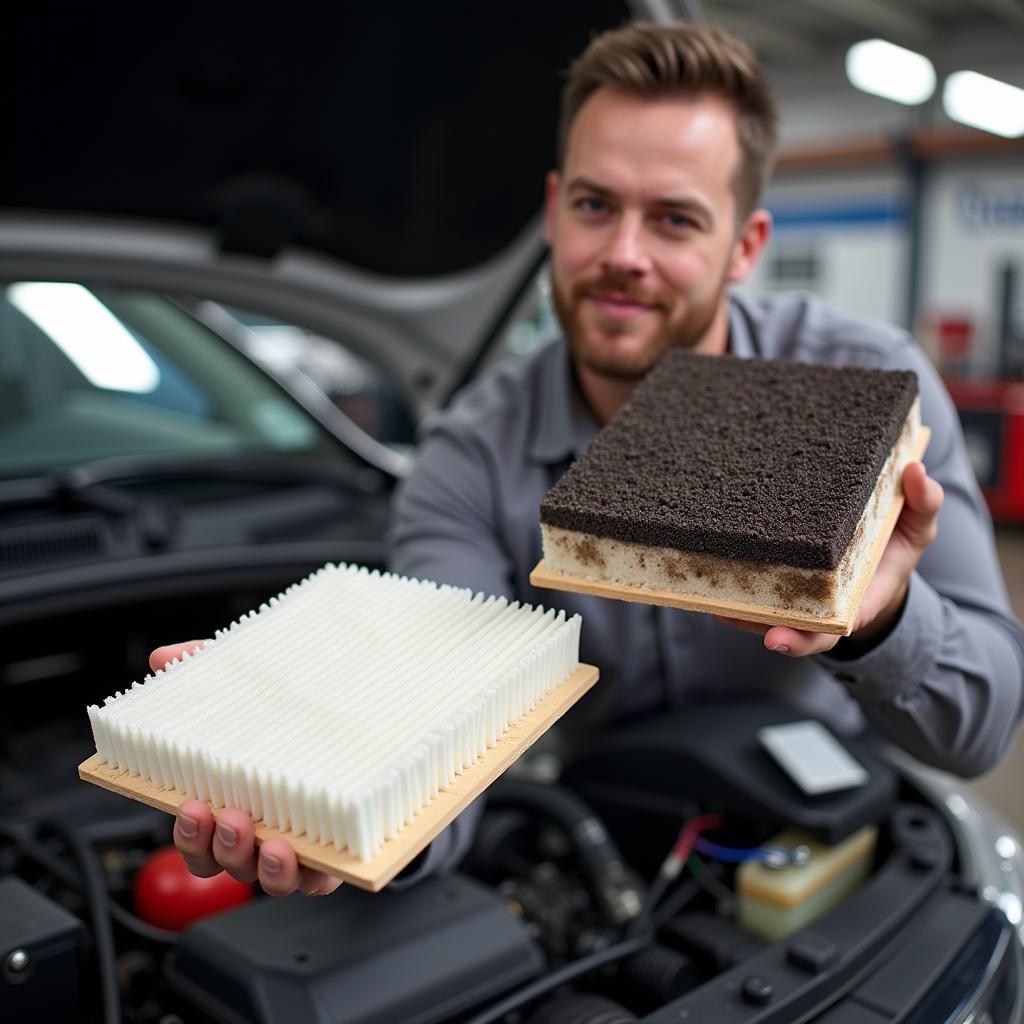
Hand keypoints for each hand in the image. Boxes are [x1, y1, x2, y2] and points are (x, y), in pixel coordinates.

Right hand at [149, 642, 343, 897]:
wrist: (371, 712)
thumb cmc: (297, 710)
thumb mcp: (252, 682)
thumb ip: (207, 667)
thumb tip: (166, 659)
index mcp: (231, 798)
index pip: (196, 834)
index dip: (188, 832)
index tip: (190, 807)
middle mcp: (260, 831)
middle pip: (224, 863)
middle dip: (220, 848)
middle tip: (229, 818)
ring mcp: (298, 847)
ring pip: (268, 878)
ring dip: (264, 867)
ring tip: (272, 843)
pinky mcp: (337, 855)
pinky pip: (318, 879)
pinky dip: (312, 873)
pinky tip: (313, 855)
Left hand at [716, 462, 943, 657]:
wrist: (876, 548)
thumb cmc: (896, 542)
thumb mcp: (919, 526)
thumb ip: (923, 504)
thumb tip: (916, 471)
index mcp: (853, 603)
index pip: (823, 631)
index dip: (800, 638)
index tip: (776, 639)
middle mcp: (817, 603)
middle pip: (782, 623)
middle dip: (755, 622)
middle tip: (728, 615)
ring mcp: (794, 592)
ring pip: (759, 606)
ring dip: (732, 604)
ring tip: (706, 597)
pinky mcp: (777, 574)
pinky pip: (748, 583)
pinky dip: (726, 581)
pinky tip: (702, 569)